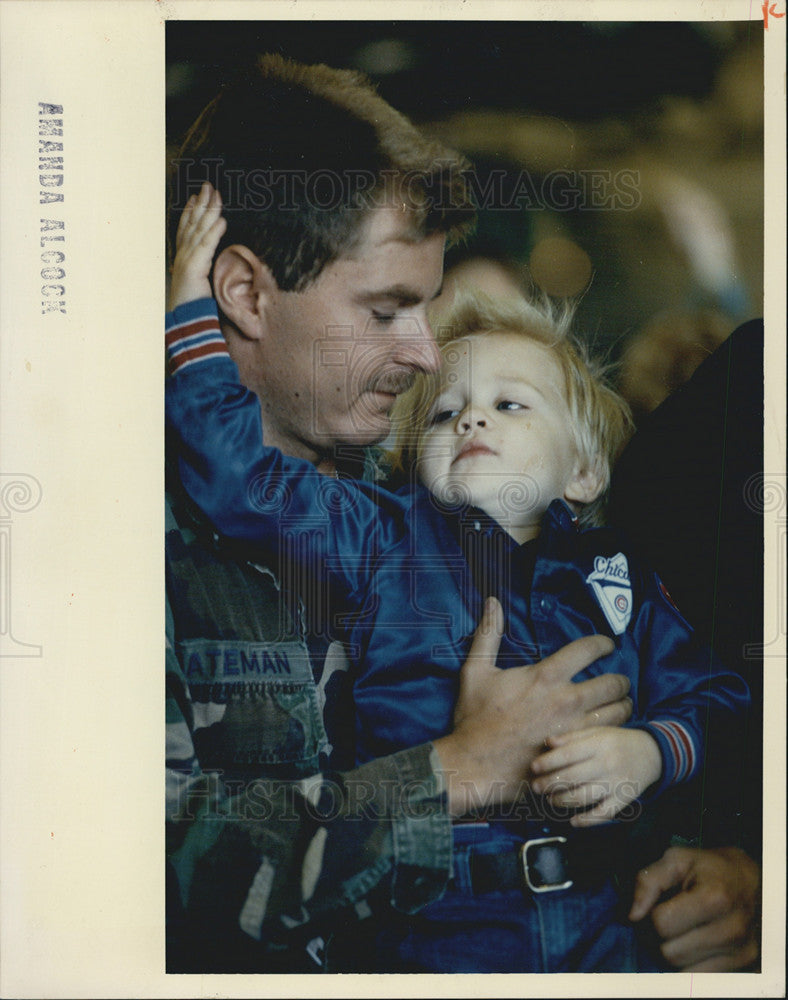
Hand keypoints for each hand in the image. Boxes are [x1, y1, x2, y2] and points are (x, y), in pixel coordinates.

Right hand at [169, 181, 226, 310]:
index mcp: (182, 256)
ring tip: (217, 195)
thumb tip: (209, 261)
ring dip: (208, 211)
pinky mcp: (194, 267)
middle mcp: (182, 254)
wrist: (184, 318)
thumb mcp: (197, 280)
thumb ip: (202, 267)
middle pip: (192, 222)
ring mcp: (187, 259)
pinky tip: (222, 220)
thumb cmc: (192, 302)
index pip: (186, 227)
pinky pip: (206, 245)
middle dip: (201, 203)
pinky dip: (214, 231)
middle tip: (208, 186)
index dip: (190, 210)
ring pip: (199, 229)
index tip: (197, 195)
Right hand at [433, 598, 631, 815]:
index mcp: (545, 676)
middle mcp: (567, 700)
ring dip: (622, 706)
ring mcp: (574, 729)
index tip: (607, 645)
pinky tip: (607, 729)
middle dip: (620, 680)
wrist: (473, 764)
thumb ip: (488, 634)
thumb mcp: (476, 671)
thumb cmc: (474, 718)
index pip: (588, 649)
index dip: (603, 643)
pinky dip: (613, 731)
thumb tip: (492, 601)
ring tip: (620, 705)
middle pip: (613, 684)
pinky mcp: (576, 753)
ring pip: (617, 714)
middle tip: (619, 681)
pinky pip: (607, 738)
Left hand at [530, 726, 660, 826]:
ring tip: (550, 800)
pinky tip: (573, 821)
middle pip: (573, 777)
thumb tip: (547, 742)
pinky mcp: (624, 800)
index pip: (569, 754)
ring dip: (562, 801)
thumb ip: (572, 737)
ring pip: (584, 797)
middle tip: (536, 787)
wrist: (652, 753)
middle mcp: (607, 764)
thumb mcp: (597, 732)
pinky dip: (588, 820)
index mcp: (599, 744)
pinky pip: (604, 814)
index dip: (549, 762)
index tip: (534, 767)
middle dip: (550, 784)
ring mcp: (616, 784)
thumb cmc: (617, 741)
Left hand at [629, 846, 760, 970]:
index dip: (654, 914)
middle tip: (672, 920)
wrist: (752, 881)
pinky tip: (697, 945)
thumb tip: (632, 916)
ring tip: (685, 931)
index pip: (661, 924)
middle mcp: (731, 929)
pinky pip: (701, 980)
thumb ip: (648, 881)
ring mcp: (740, 952)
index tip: (663, 904)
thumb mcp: (676, 859)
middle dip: (662, 937)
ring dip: (676, 952)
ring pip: (682, 970)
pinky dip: (692, 965)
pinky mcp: (745, 967)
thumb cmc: (709, 868)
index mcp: (714, 898)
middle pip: (669, 952)